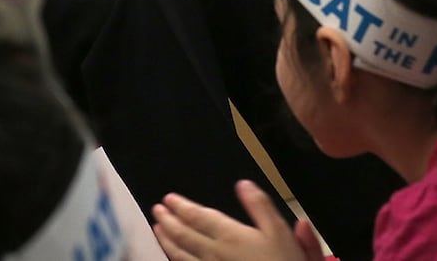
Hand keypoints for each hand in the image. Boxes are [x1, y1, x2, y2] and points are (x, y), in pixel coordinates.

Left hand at [152, 181, 320, 260]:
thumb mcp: (280, 232)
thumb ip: (260, 206)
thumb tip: (243, 184)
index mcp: (230, 235)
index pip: (197, 216)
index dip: (181, 206)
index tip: (168, 198)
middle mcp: (214, 252)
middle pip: (183, 234)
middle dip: (168, 220)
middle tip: (156, 209)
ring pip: (180, 254)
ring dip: (166, 240)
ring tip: (157, 229)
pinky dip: (175, 259)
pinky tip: (172, 256)